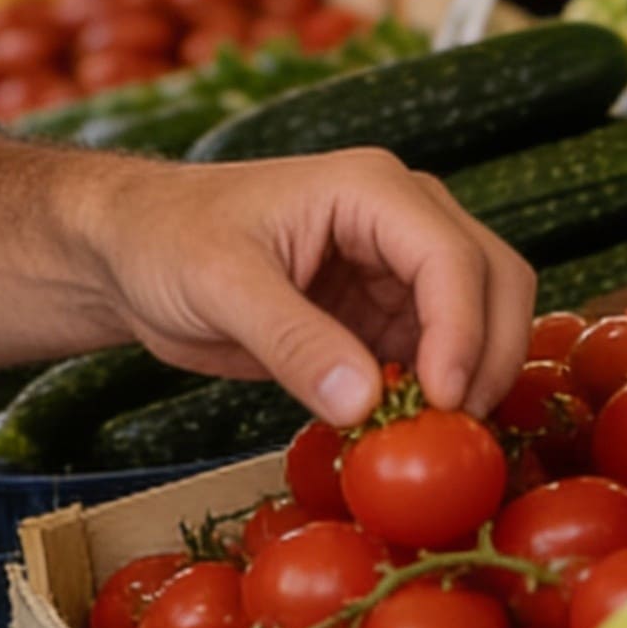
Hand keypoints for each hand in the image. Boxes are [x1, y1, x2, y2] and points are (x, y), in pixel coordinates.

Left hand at [91, 149, 535, 426]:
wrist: (131, 252)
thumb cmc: (164, 238)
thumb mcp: (220, 284)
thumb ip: (293, 341)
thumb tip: (366, 404)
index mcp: (371, 189)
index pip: (452, 258)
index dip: (464, 332)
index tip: (444, 400)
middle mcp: (401, 220)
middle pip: (495, 282)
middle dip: (490, 356)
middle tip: (459, 430)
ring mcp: (397, 268)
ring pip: (483, 321)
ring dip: (474, 379)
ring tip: (436, 437)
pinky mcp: (383, 315)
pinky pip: (439, 357)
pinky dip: (439, 395)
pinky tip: (407, 431)